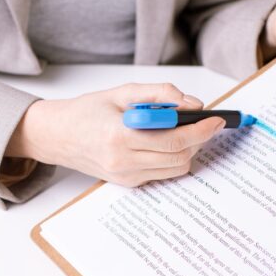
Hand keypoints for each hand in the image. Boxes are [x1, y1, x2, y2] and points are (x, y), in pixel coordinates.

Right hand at [6, 83, 225, 186]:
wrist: (57, 136)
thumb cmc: (87, 111)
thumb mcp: (123, 92)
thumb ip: (160, 94)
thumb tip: (193, 104)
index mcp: (120, 136)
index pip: (174, 140)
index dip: (202, 130)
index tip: (217, 119)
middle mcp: (123, 162)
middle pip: (180, 157)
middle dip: (199, 140)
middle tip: (206, 123)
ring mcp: (125, 177)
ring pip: (175, 169)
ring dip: (188, 150)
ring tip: (185, 131)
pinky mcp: (127, 183)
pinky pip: (162, 173)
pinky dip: (171, 158)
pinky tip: (165, 142)